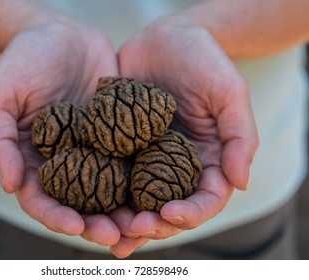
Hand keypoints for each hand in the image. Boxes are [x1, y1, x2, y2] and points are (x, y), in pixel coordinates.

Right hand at [0, 16, 122, 245]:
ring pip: (108, 189)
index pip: (42, 199)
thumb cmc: (24, 60)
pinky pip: (130, 160)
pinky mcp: (118, 135)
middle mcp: (65, 160)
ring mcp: (94, 150)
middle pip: (79, 202)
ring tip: (141, 225)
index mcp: (34, 159)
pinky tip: (157, 191)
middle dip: (95, 223)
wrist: (61, 34)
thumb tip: (9, 185)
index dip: (56, 216)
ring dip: (122, 211)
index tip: (76, 227)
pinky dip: (142, 179)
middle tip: (115, 236)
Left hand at [111, 17, 258, 256]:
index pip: (205, 199)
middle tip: (133, 228)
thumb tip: (241, 183)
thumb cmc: (204, 61)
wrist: (165, 39)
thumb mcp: (229, 92)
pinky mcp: (121, 148)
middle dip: (154, 224)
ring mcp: (147, 160)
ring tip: (108, 233)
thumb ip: (240, 136)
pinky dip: (101, 196)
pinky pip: (111, 175)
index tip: (170, 212)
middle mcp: (176, 167)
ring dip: (124, 221)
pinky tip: (86, 208)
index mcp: (207, 160)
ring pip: (138, 201)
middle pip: (168, 209)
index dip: (192, 213)